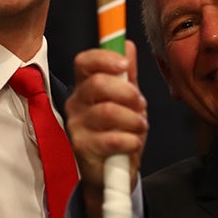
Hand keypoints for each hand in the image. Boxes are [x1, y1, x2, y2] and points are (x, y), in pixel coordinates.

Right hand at [64, 42, 147, 217]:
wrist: (111, 174)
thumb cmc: (118, 131)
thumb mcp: (127, 100)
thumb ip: (127, 74)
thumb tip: (127, 44)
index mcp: (85, 86)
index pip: (84, 61)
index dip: (104, 58)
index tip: (124, 65)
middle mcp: (76, 103)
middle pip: (98, 84)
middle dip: (127, 92)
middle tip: (141, 104)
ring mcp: (76, 126)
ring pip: (107, 111)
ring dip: (133, 119)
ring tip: (140, 127)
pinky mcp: (82, 148)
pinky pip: (112, 139)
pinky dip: (131, 140)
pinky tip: (133, 143)